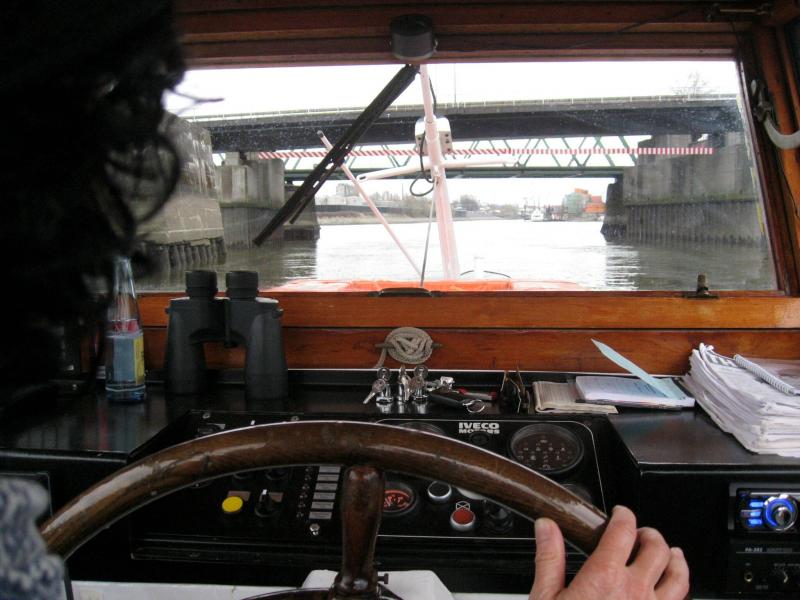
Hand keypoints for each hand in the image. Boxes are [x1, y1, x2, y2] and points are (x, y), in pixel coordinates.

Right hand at [530, 505, 688, 599]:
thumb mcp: (546, 598)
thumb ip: (549, 558)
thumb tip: (547, 528)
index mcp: (605, 577)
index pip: (624, 530)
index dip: (624, 515)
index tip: (621, 514)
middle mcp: (635, 592)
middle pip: (657, 548)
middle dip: (649, 534)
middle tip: (641, 533)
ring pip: (679, 577)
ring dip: (675, 559)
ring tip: (671, 554)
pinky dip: (678, 594)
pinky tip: (672, 593)